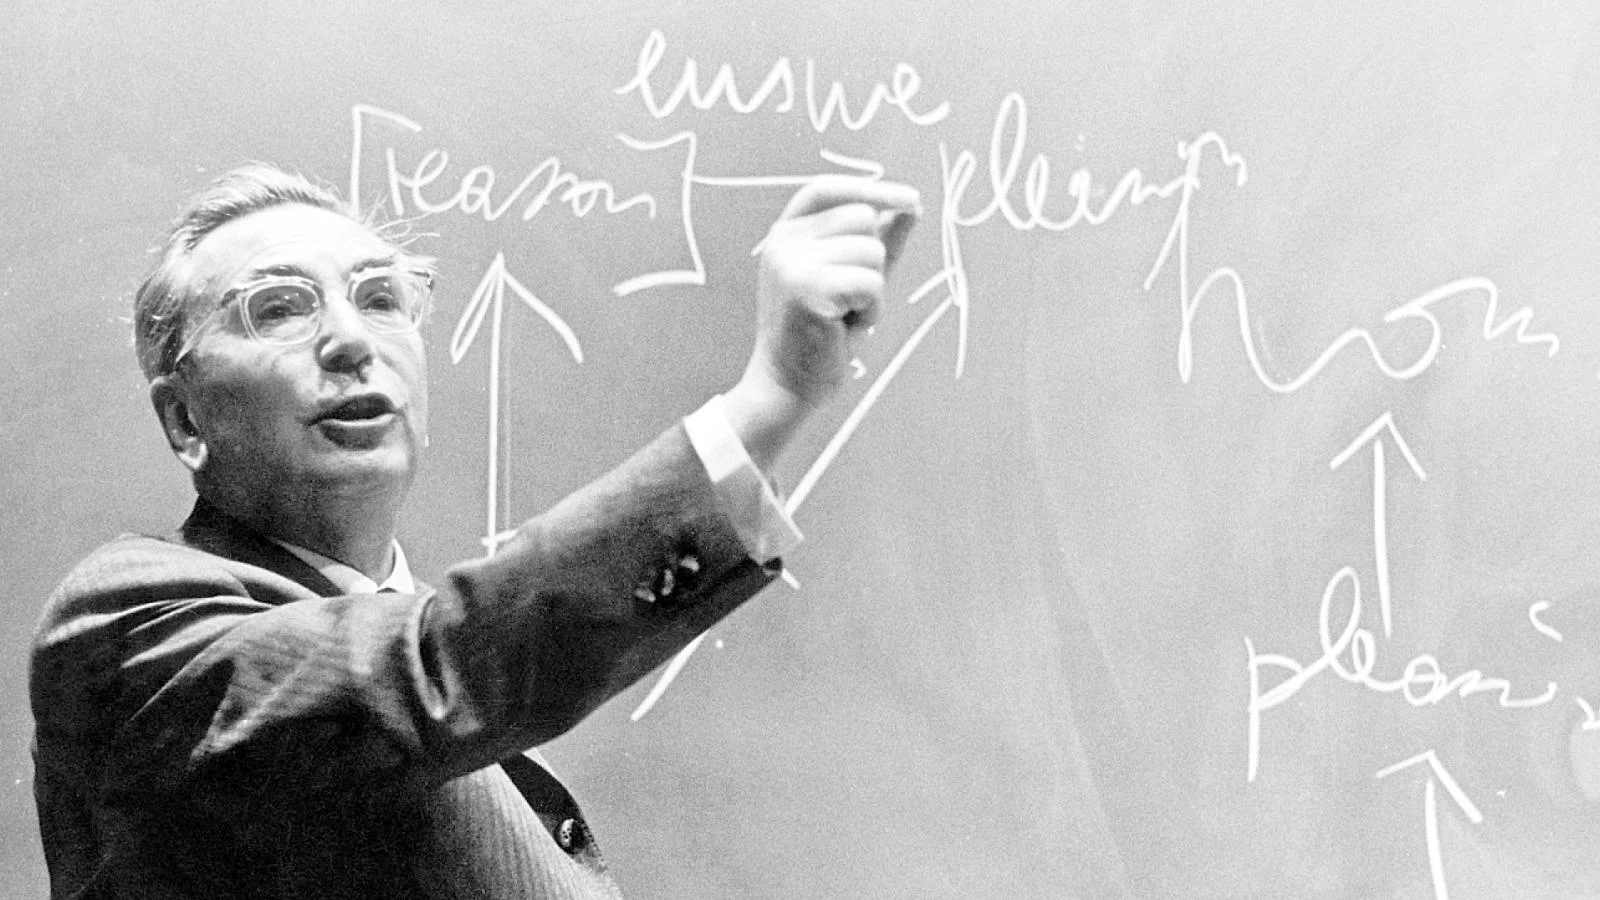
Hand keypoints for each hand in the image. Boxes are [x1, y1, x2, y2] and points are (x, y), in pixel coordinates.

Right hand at [724, 175, 921, 469]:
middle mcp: (782, 241)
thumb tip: (911, 204)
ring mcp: (791, 262)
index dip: (870, 187)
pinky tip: (844, 329)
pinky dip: (871, 311)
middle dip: (872, 261)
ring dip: (873, 291)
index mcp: (784, 233)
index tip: (911, 199)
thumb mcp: (850, 279)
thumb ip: (878, 240)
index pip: (826, 188)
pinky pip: (872, 283)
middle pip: (862, 218)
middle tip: (846, 300)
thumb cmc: (819, 335)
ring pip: (871, 251)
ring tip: (843, 316)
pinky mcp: (808, 288)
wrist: (786, 387)